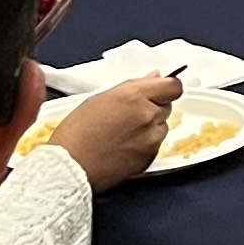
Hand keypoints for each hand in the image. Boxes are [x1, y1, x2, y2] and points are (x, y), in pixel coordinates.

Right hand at [52, 74, 179, 190]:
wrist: (70, 166)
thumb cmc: (77, 132)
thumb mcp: (100, 99)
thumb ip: (133, 87)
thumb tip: (155, 78)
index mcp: (135, 96)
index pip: (173, 86)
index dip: (166, 87)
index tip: (158, 90)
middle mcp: (148, 115)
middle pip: (166, 105)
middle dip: (153, 107)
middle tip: (129, 114)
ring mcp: (151, 138)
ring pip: (161, 126)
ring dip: (150, 127)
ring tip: (122, 133)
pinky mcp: (150, 158)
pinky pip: (155, 145)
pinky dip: (145, 144)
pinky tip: (123, 147)